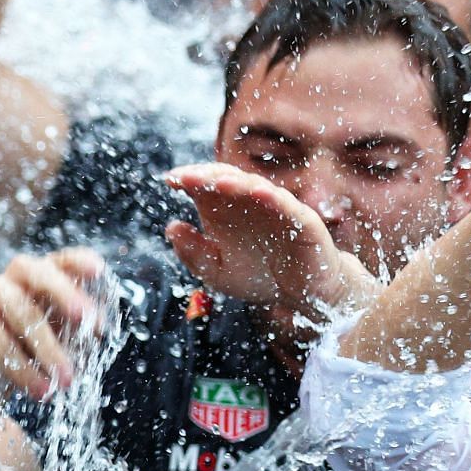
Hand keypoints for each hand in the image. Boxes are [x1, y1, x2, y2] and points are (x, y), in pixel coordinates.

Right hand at [0, 249, 107, 400]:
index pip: (64, 259)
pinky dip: (19, 367)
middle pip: (38, 273)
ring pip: (20, 311)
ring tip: (66, 380)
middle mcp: (17, 275)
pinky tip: (38, 388)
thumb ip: (80, 328)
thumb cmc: (34, 343)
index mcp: (46, 273)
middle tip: (86, 319)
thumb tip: (97, 328)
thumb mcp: (63, 335)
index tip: (98, 272)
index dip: (80, 262)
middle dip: (64, 293)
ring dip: (47, 348)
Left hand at [163, 165, 376, 319]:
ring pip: (255, 187)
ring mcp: (275, 208)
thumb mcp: (217, 271)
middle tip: (186, 177)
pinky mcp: (301, 219)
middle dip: (206, 176)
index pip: (204, 186)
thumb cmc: (259, 277)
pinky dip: (273, 197)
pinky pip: (287, 205)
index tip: (169, 180)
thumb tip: (170, 228)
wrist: (301, 294)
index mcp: (224, 211)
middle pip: (226, 179)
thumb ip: (193, 253)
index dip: (188, 179)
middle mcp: (248, 203)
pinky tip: (258, 193)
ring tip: (217, 182)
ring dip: (236, 182)